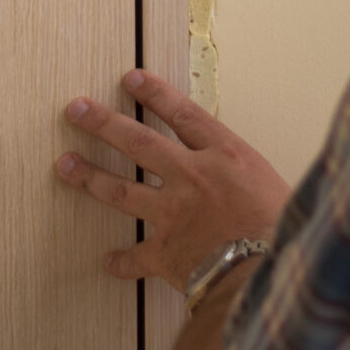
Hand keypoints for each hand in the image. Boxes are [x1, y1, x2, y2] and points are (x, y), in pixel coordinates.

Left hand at [55, 68, 290, 289]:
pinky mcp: (167, 252)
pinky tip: (107, 262)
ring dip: (91, 176)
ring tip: (64, 164)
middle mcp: (191, 177)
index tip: (131, 78)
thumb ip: (249, 176)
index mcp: (224, 155)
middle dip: (103, 123)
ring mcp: (174, 213)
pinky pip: (137, 258)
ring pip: (122, 189)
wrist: (270, 272)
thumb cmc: (285, 230)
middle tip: (76, 109)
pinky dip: (122, 261)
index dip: (156, 94)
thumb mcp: (275, 185)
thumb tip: (246, 178)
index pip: (183, 114)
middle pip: (138, 142)